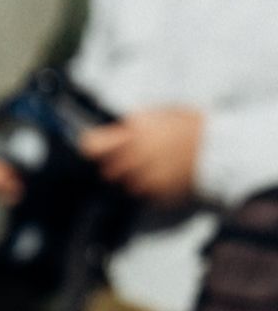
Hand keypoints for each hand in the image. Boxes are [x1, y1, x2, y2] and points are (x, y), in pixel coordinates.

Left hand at [79, 107, 203, 203]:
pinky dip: (148, 186)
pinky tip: (165, 174)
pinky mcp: (154, 196)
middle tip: (132, 155)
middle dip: (115, 162)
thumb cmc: (191, 126)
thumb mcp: (162, 113)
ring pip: (124, 183)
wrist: (220, 151)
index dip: (91, 145)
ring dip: (132, 176)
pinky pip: (142, 193)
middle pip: (107, 168)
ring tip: (153, 164)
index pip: (92, 146)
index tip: (93, 145)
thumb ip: (135, 122)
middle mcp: (134, 160)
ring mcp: (143, 181)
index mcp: (134, 134)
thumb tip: (113, 128)